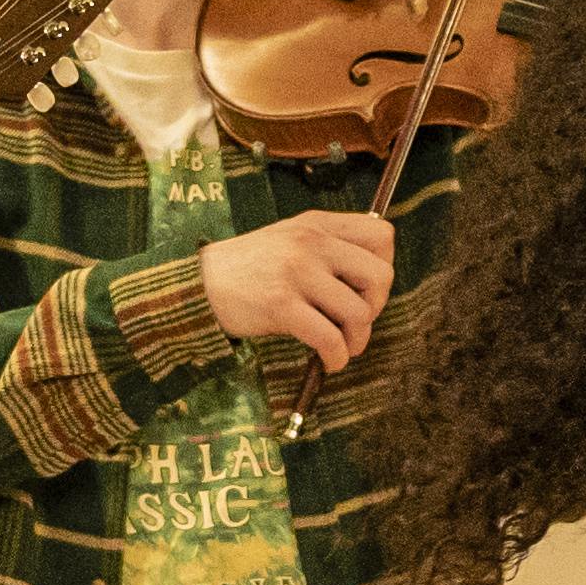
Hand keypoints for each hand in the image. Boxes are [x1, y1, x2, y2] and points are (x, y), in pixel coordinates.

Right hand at [199, 207, 398, 371]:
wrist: (202, 283)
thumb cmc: (250, 268)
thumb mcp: (290, 239)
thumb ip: (328, 247)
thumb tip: (371, 281)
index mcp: (318, 223)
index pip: (382, 236)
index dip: (383, 267)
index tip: (364, 289)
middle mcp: (311, 242)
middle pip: (381, 276)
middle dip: (376, 308)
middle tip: (356, 322)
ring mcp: (296, 272)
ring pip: (359, 312)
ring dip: (357, 340)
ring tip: (342, 347)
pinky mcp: (281, 305)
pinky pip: (329, 338)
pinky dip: (337, 357)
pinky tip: (329, 361)